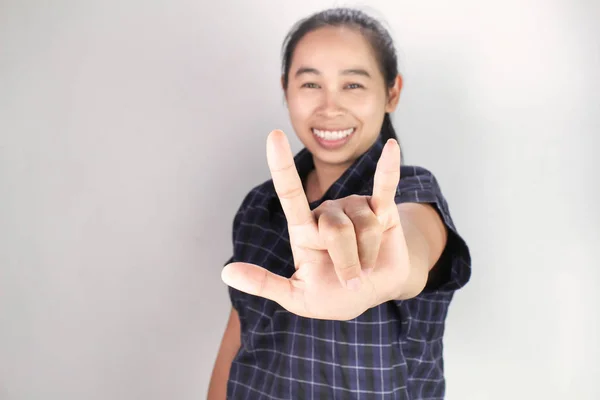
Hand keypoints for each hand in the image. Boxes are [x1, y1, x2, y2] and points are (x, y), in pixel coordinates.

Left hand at [221, 130, 410, 319]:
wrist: (370, 294)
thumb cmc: (331, 294)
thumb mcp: (296, 296)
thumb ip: (265, 283)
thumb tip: (227, 272)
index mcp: (304, 229)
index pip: (290, 194)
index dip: (282, 166)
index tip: (274, 136)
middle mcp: (328, 212)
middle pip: (336, 229)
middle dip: (347, 262)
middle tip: (351, 280)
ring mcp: (355, 207)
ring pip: (365, 226)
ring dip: (368, 256)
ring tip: (367, 264)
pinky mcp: (383, 209)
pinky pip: (385, 187)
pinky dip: (389, 169)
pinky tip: (392, 148)